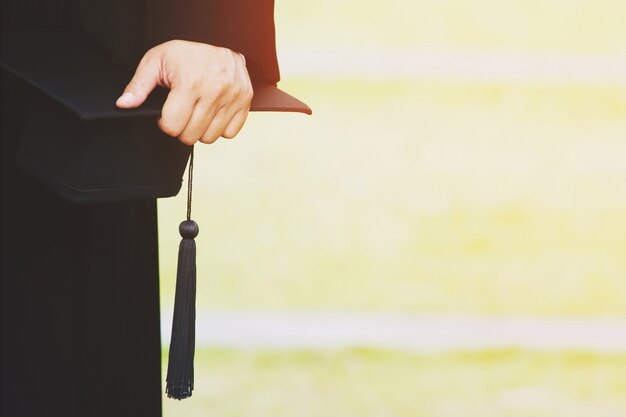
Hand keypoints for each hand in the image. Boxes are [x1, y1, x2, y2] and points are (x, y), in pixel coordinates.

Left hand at [116, 40, 252, 144]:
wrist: (220, 46)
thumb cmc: (187, 55)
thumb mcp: (156, 61)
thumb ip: (139, 85)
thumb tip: (124, 104)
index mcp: (191, 81)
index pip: (173, 125)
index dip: (164, 123)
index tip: (167, 113)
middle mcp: (215, 90)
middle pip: (190, 136)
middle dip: (181, 129)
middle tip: (182, 113)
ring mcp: (233, 97)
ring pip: (210, 138)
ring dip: (200, 130)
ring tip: (197, 112)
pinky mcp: (245, 102)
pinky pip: (229, 133)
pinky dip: (220, 128)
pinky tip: (213, 114)